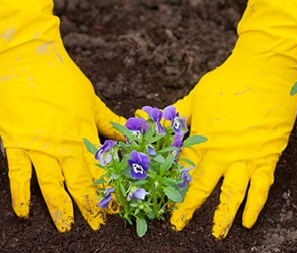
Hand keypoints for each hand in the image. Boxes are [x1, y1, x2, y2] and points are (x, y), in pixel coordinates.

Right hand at [0, 1, 124, 231]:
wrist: (28, 61)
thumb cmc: (63, 79)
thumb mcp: (92, 100)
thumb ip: (108, 122)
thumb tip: (127, 137)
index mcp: (84, 133)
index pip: (101, 169)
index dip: (110, 190)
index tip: (119, 207)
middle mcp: (64, 144)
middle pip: (80, 181)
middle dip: (90, 206)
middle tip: (98, 227)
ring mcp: (38, 146)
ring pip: (51, 184)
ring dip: (60, 207)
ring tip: (66, 227)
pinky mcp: (15, 143)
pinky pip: (17, 174)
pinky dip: (20, 194)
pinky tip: (25, 213)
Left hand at [170, 0, 296, 238]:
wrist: (265, 70)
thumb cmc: (228, 81)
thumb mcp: (197, 96)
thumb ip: (177, 114)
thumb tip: (146, 117)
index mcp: (201, 137)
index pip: (181, 170)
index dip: (170, 187)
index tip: (162, 203)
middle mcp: (221, 152)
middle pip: (201, 187)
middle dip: (187, 208)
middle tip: (178, 226)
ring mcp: (245, 157)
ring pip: (231, 193)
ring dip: (223, 216)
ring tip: (216, 235)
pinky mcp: (267, 157)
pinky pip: (261, 187)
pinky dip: (255, 206)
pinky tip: (249, 222)